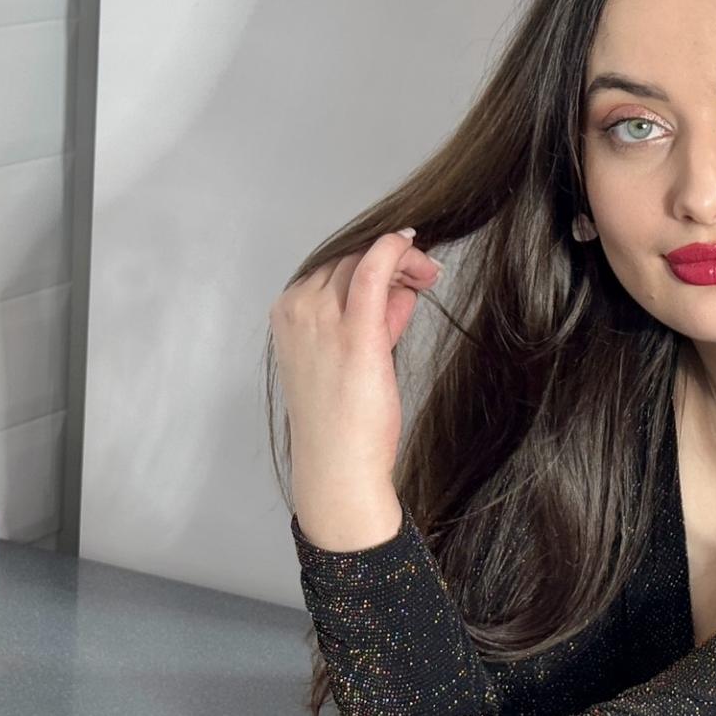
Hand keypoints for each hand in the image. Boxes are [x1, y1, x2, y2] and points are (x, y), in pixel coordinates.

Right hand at [270, 227, 442, 492]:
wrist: (337, 465)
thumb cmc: (341, 420)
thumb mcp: (349, 356)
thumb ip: (369, 319)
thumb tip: (398, 291)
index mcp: (288, 314)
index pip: (332, 266)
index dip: (371, 262)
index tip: (401, 276)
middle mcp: (299, 308)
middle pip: (348, 257)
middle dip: (390, 260)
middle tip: (423, 276)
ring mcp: (322, 317)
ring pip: (364, 258)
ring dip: (401, 260)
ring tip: (426, 277)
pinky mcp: (355, 332)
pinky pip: (375, 266)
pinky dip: (398, 250)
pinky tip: (418, 252)